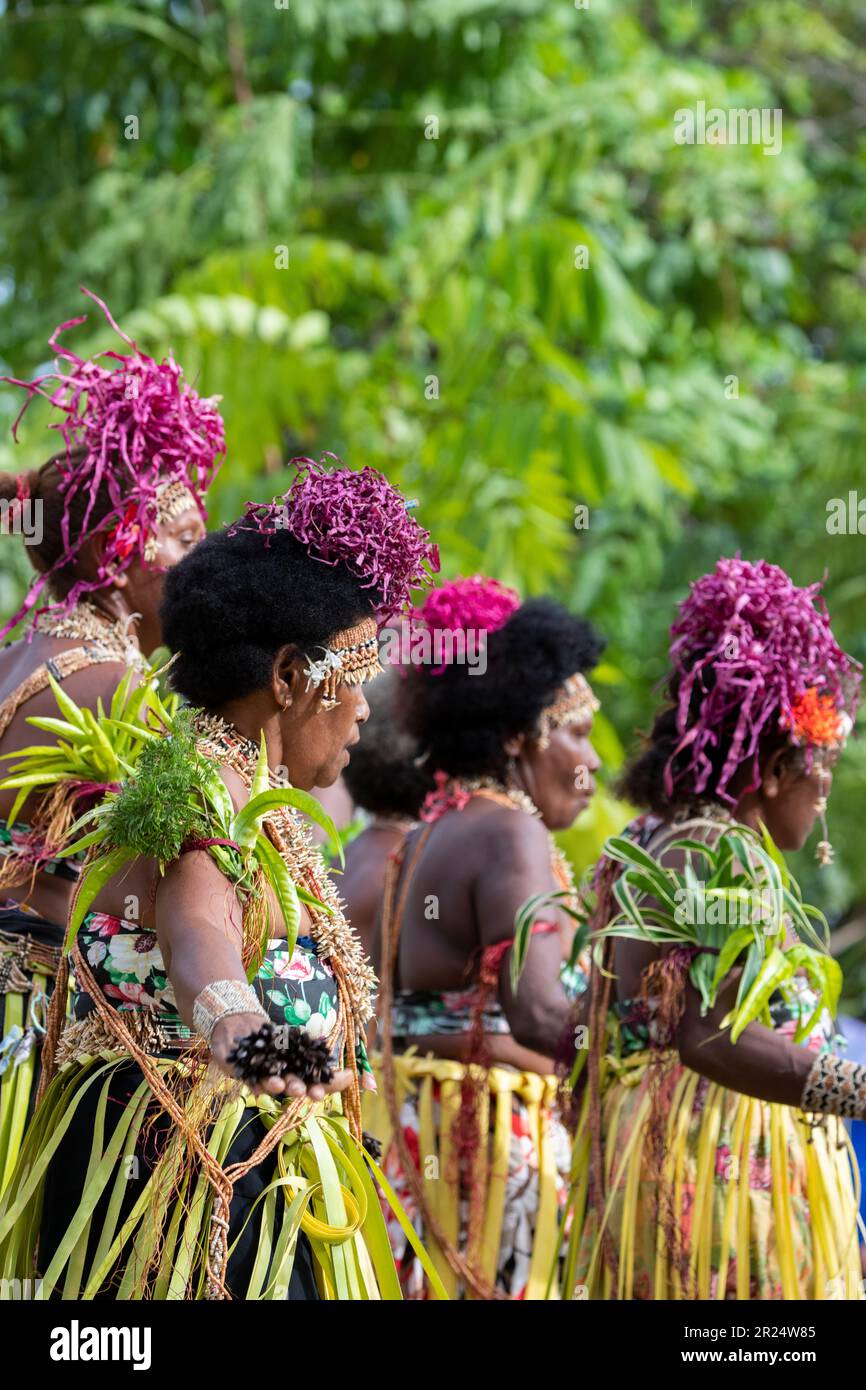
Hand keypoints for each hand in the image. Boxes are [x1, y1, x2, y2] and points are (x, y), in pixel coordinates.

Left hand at [209, 1014, 353, 1100]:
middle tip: (313, 1093)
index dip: (330, 1083)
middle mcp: (284, 1075)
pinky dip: (254, 1083)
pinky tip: (258, 1086)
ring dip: (279, 1087)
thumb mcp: (294, 1037)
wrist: (242, 1024)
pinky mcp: (245, 1073)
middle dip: (304, 1089)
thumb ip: (313, 1049)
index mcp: (299, 1068)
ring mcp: (265, 1075)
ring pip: (274, 1084)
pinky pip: (250, 1081)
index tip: (346, 1080)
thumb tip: (345, 1062)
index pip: (317, 1079)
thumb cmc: (272, 1035)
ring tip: (283, 1085)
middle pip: (296, 1085)